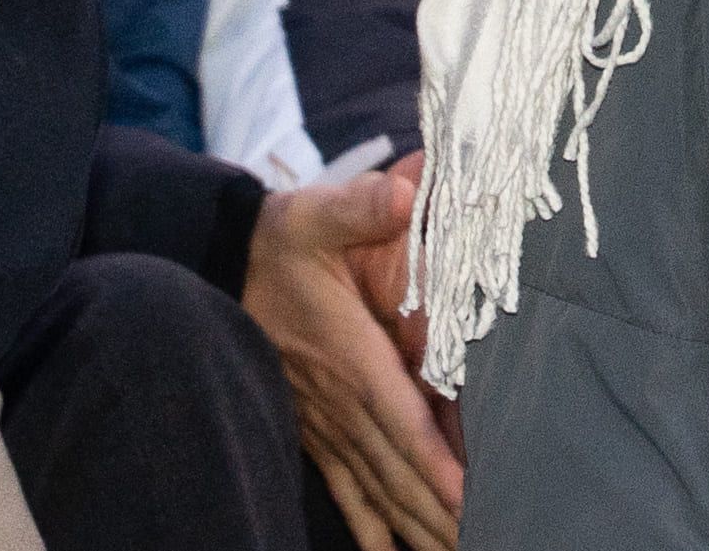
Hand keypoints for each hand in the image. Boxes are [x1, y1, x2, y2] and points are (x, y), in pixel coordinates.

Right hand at [248, 162, 460, 548]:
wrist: (220, 264)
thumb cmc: (279, 242)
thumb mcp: (314, 214)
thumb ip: (360, 206)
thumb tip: (403, 193)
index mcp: (350, 357)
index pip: (400, 421)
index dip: (434, 464)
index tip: (468, 500)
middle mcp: (339, 404)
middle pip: (397, 474)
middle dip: (439, 514)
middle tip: (488, 540)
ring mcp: (324, 425)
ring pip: (376, 492)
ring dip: (414, 528)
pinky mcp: (313, 433)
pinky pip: (345, 493)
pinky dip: (372, 530)